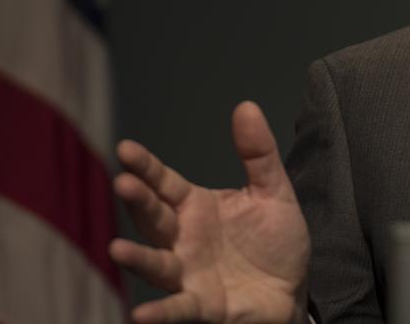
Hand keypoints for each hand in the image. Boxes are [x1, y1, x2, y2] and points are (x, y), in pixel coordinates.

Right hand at [109, 101, 310, 323]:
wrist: (292, 289)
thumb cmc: (274, 240)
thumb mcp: (273, 191)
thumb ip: (258, 153)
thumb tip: (246, 106)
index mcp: (195, 207)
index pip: (164, 183)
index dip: (146, 167)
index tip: (126, 148)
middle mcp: (182, 239)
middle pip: (154, 218)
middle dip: (138, 201)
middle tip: (123, 183)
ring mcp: (187, 274)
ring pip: (157, 264)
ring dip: (137, 257)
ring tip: (117, 248)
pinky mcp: (201, 306)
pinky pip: (176, 309)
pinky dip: (159, 313)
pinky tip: (139, 315)